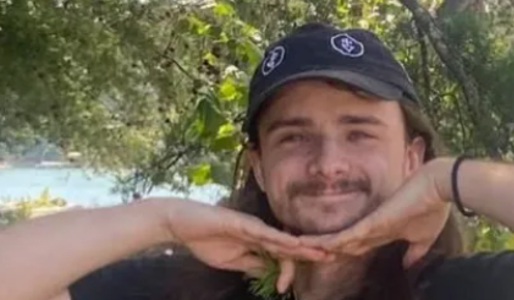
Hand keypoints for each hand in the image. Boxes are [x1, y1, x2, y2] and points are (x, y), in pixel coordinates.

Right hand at [159, 198, 331, 280]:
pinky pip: (265, 232)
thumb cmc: (205, 240)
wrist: (182, 225)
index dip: (288, 271)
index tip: (286, 290)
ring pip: (280, 238)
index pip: (280, 257)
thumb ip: (252, 264)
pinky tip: (293, 243)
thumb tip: (270, 273)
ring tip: (320, 253)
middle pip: (287, 245)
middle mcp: (259, 232)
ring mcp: (252, 226)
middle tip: (332, 258)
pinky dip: (280, 238)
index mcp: (256, 242)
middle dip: (309, 252)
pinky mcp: (242, 223)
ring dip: (301, 246)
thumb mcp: (233, 261)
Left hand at [299, 161, 450, 267]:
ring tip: (297, 248)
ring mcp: (371, 223)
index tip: (322, 258)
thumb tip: (408, 265)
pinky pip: (349, 234)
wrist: (440, 187)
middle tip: (300, 253)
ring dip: (319, 246)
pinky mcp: (374, 220)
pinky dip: (333, 242)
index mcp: (381, 232)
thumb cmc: (433, 208)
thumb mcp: (424, 238)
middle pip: (340, 242)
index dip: (338, 252)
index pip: (353, 245)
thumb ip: (415, 252)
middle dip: (322, 250)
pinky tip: (317, 247)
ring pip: (338, 239)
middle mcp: (372, 227)